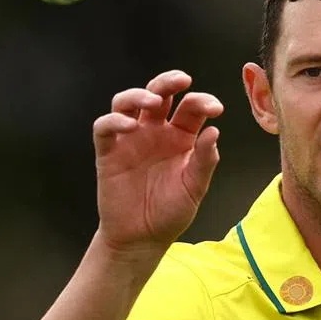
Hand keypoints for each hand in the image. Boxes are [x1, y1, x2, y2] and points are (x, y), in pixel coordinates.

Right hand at [92, 69, 222, 252]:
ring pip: (128, 102)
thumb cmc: (170, 213)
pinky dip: (114, 121)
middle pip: (158, 95)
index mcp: (180, 138)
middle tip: (182, 80)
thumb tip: (213, 132)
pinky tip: (128, 125)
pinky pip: (105, 127)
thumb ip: (204, 161)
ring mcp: (130, 139)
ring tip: (152, 101)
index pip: (190, 109)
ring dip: (139, 95)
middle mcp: (155, 132)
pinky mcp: (109, 152)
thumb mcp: (194, 189)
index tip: (215, 108)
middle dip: (169, 82)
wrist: (143, 239)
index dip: (202, 102)